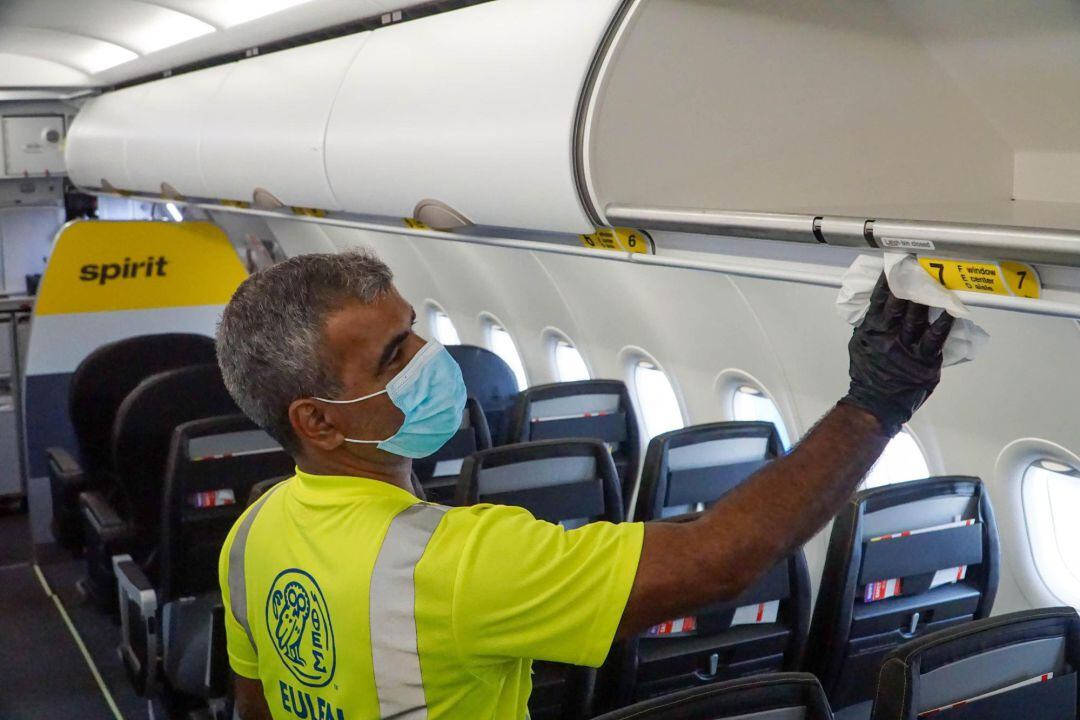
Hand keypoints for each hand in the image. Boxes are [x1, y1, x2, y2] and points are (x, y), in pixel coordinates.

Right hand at [841, 273, 953, 435]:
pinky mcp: (925, 361)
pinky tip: (950, 309)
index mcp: (871, 331)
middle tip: (917, 265)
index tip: (894, 264)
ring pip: (918, 317)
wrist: (876, 404)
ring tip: (934, 279)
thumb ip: (870, 325)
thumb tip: (879, 305)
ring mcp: (907, 349)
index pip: (878, 300)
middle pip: (900, 305)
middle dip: (908, 283)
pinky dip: (944, 322)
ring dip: (926, 297)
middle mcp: (888, 337)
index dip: (886, 282)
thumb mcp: (859, 345)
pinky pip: (936, 338)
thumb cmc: (867, 375)